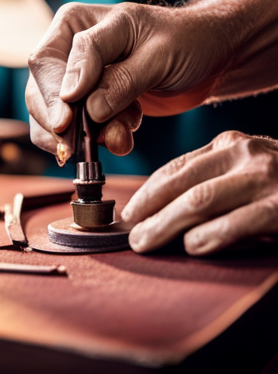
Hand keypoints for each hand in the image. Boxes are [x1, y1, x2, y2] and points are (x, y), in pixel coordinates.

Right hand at [26, 2, 233, 159]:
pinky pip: (75, 131)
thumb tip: (83, 105)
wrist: (208, 58)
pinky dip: (98, 141)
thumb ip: (119, 79)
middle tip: (81, 145)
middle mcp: (67, 51)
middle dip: (62, 123)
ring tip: (122, 137)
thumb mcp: (157, 54)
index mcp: (75, 24)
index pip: (47, 61)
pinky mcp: (89, 105)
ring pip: (52, 118)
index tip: (65, 121)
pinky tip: (124, 135)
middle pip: (39, 92)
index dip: (52, 94)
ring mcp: (76, 81)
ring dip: (83, 136)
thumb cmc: (186, 41)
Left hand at [121, 131, 277, 254]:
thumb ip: (209, 179)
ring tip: (146, 243)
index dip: (147, 192)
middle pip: (181, 184)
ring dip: (167, 225)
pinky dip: (213, 235)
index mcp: (228, 144)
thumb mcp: (243, 170)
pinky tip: (193, 247)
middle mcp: (244, 154)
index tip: (128, 213)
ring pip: (200, 200)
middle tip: (129, 234)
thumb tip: (157, 209)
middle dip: (149, 212)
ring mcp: (266, 177)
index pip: (174, 168)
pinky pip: (241, 221)